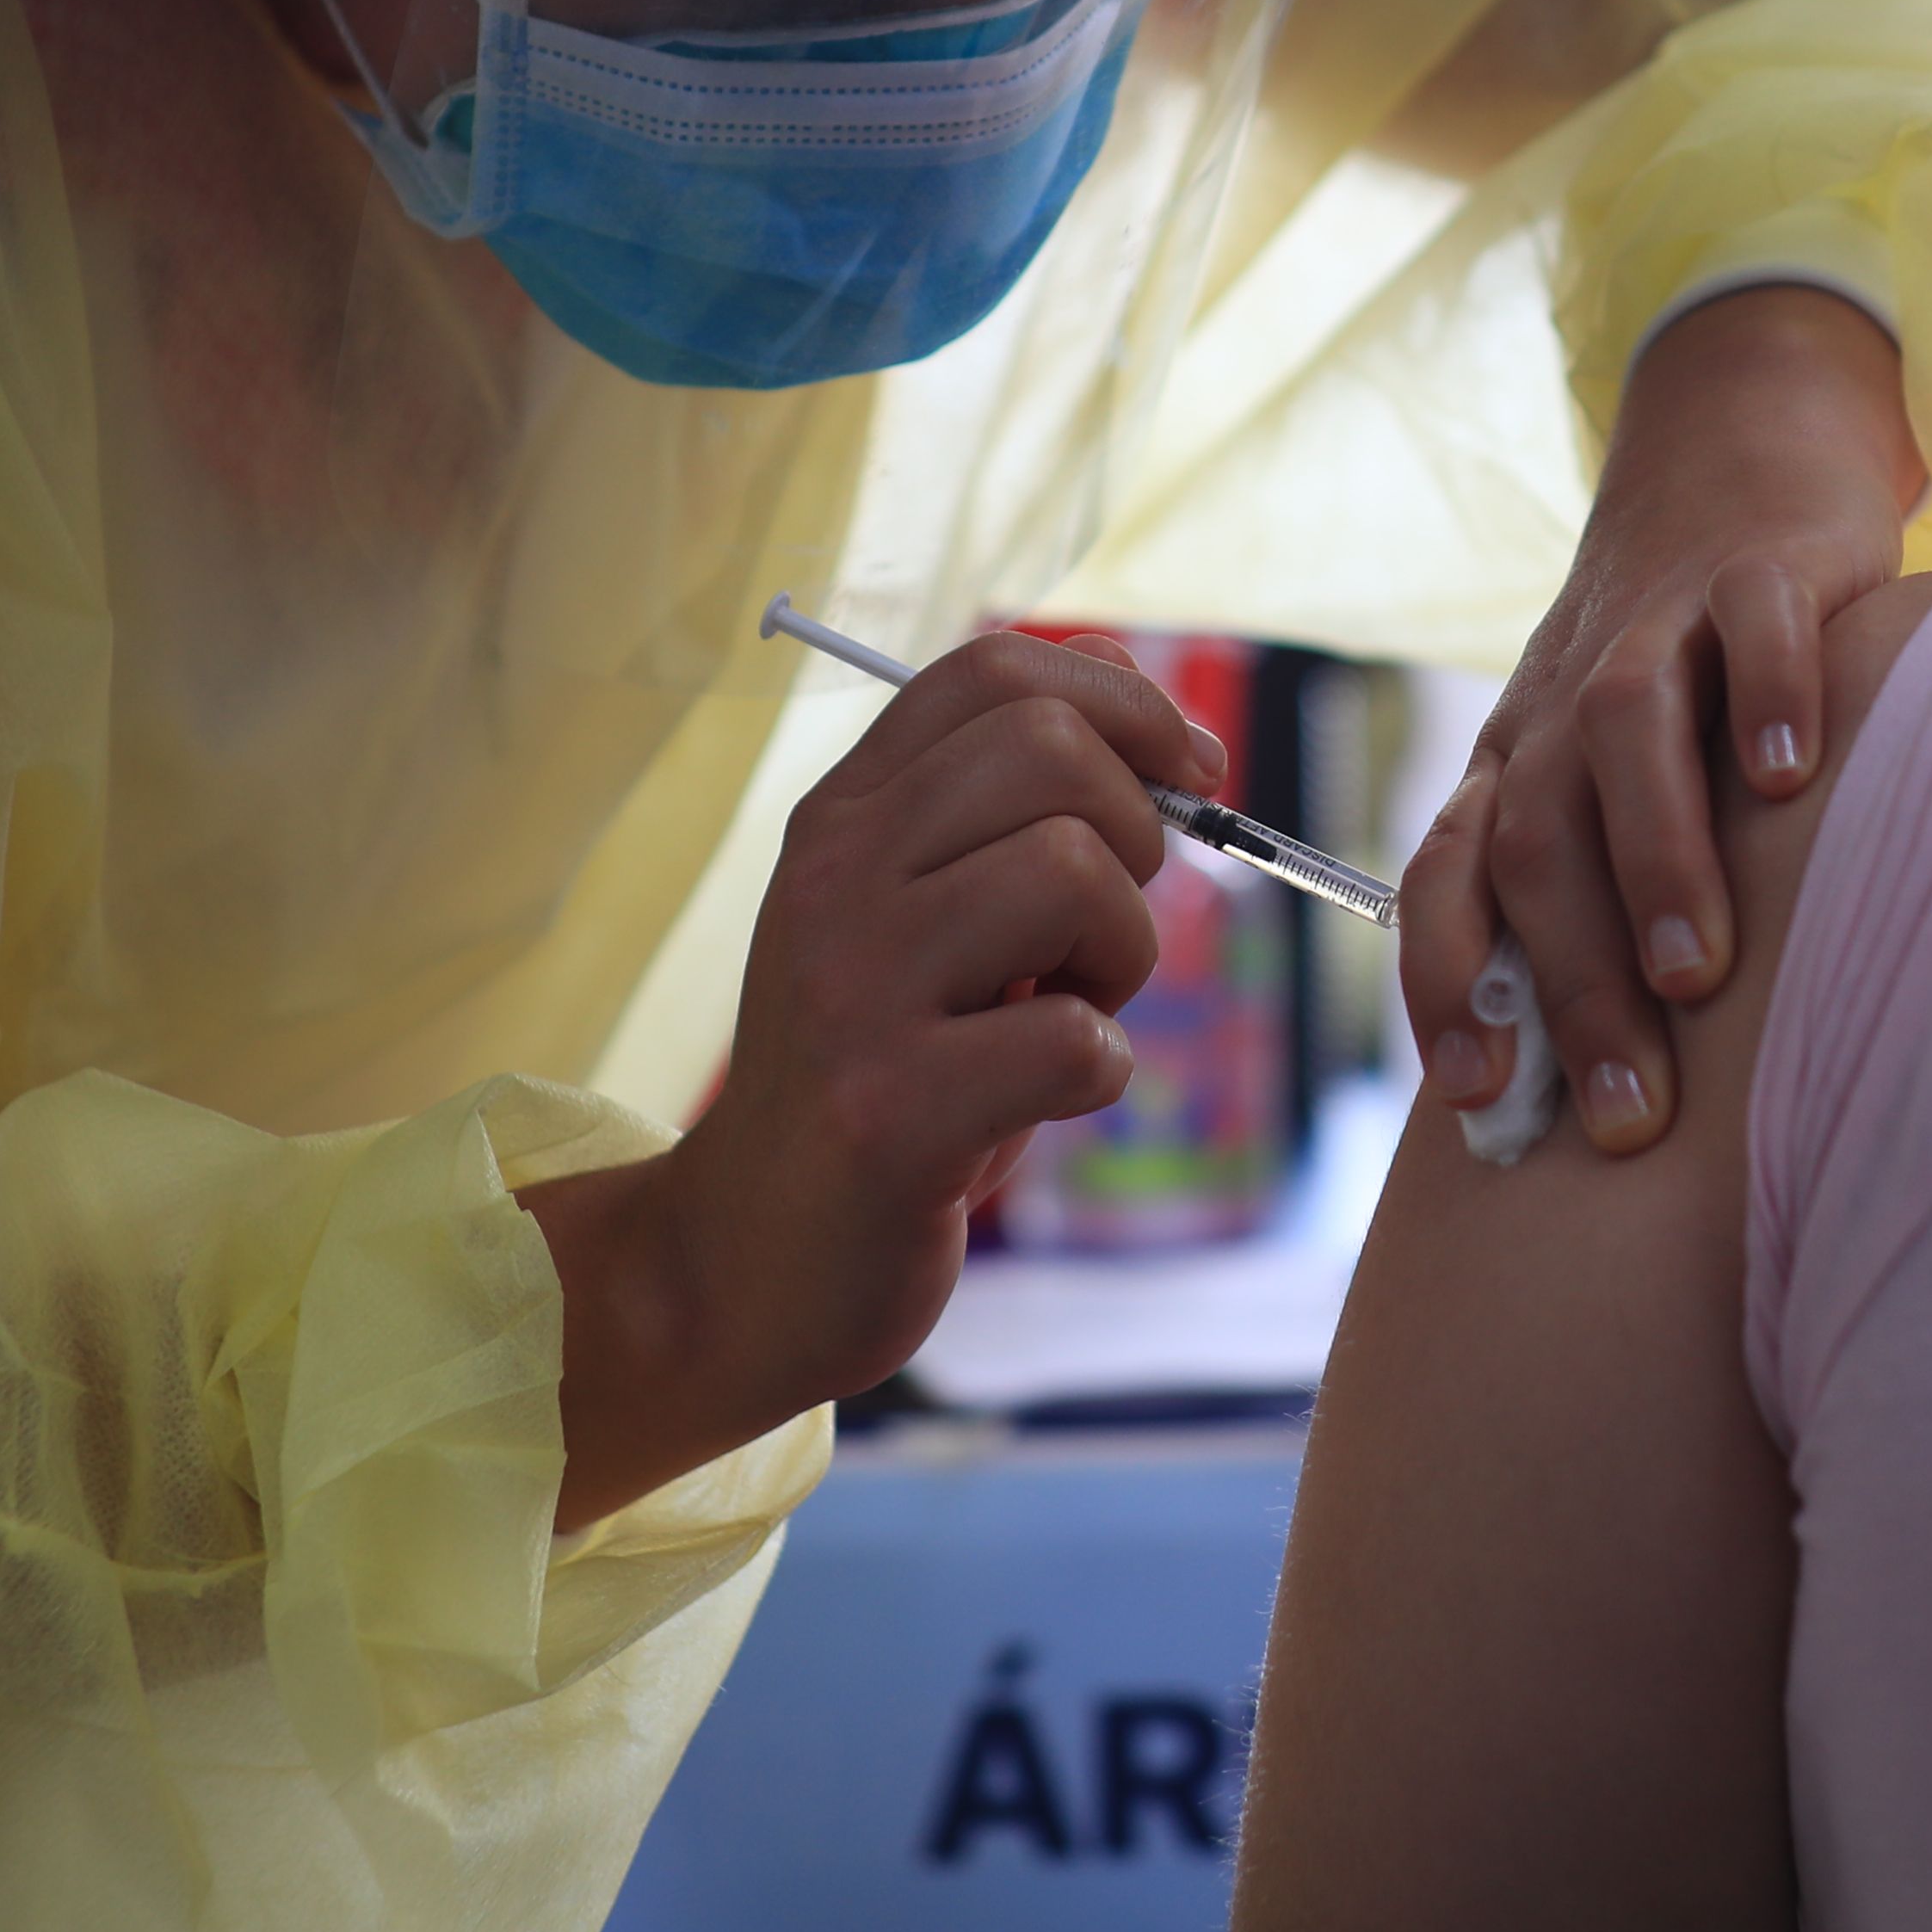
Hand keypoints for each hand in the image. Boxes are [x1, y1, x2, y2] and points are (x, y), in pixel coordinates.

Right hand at [522, 631, 1225, 1524]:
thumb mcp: (910, 919)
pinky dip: (1102, 1072)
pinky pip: (1076, 1041)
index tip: (1189, 772)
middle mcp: (834, 881)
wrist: (742, 1261)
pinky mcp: (890, 1110)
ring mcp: (853, 992)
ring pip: (1072, 873)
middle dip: (1135, 835)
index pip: (992, 671)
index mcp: (841, 819)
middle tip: (1102, 935)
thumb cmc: (872, 1078)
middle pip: (1049, 751)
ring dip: (1123, 957)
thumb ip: (994, 817)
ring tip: (1067, 1015)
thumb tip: (1138, 701)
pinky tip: (1043, 1101)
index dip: (1124, 701)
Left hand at [1397, 286, 1922, 1156]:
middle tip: (1633, 1111)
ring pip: (1623, 734)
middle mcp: (1569, 699)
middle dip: (1575, 983)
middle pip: (1538, 837)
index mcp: (1519, 758)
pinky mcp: (1764, 564)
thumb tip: (1584, 1086)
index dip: (1449, 985)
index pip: (1449, 876)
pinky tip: (1793, 780)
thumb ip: (1594, 885)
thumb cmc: (1681, 662)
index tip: (1485, 1101)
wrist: (1731, 444)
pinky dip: (1768, 696)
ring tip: (1696, 975)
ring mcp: (1665, 622)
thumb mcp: (1606, 765)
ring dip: (1651, 859)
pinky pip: (1754, 624)